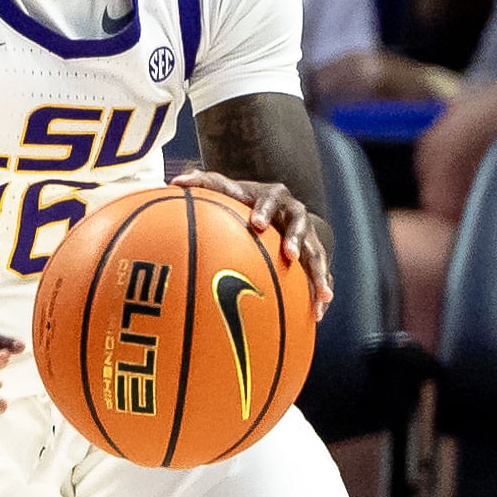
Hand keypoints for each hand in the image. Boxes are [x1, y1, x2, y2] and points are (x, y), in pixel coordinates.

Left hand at [172, 168, 334, 321]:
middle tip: (291, 256)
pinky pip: (320, 275)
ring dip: (319, 274)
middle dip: (298, 240)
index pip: (270, 200)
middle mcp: (295, 215)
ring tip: (322, 296)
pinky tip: (318, 315)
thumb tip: (175, 181)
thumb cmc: (244, 201)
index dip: (265, 210)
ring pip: (317, 254)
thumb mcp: (227, 190)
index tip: (256, 224)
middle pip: (302, 226)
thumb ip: (203, 184)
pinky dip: (319, 293)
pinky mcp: (313, 255)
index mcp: (274, 197)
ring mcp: (308, 236)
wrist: (274, 210)